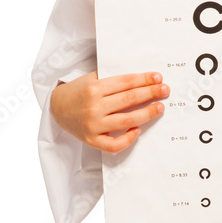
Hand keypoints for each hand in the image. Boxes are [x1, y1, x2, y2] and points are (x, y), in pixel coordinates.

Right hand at [50, 71, 168, 151]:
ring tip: (159, 108)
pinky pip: (113, 144)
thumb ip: (113, 80)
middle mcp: (94, 107)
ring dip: (146, 114)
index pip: (126, 83)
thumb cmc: (79, 90)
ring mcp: (93, 125)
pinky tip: (137, 129)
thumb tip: (143, 80)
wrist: (57, 107)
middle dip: (150, 94)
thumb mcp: (92, 78)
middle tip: (165, 90)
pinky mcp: (91, 140)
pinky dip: (127, 139)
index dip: (144, 80)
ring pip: (126, 120)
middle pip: (129, 99)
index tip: (158, 78)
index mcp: (94, 88)